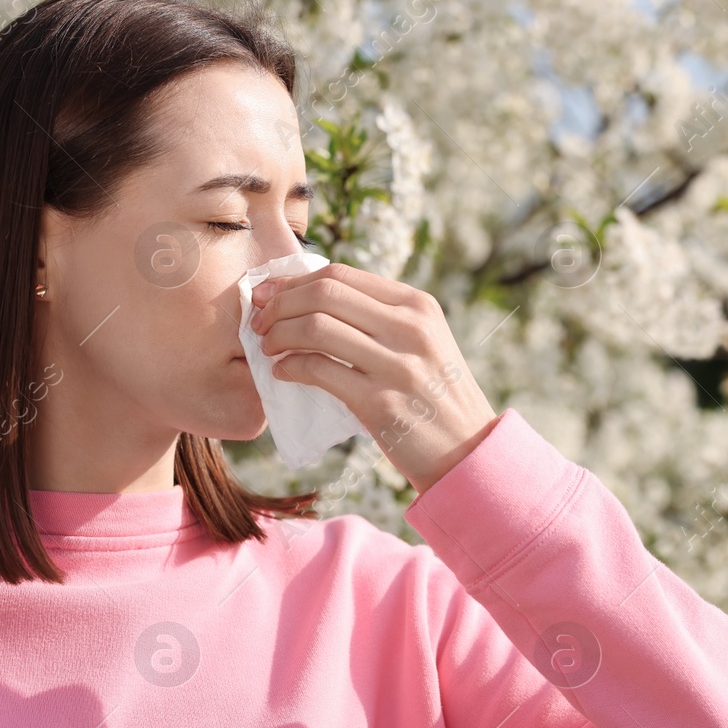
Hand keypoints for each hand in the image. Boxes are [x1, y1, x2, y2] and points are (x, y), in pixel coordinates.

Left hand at [249, 262, 498, 493]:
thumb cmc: (434, 397)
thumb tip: (312, 298)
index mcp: (417, 306)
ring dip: (279, 335)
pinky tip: (282, 373)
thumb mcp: (423, 343)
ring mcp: (397, 365)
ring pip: (316, 327)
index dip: (293, 281)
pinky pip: (318, 370)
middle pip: (324, 293)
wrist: (467, 452)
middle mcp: (410, 328)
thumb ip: (380, 318)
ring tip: (269, 348)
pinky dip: (289, 368)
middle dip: (279, 304)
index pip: (341, 275)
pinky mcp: (380, 403)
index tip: (268, 295)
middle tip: (260, 322)